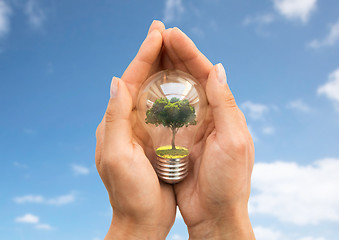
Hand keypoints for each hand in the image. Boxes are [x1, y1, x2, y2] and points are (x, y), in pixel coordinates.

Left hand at [95, 21, 175, 239]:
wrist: (141, 220)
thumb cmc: (129, 193)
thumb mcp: (117, 157)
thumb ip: (115, 119)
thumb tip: (117, 80)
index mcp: (116, 121)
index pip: (130, 79)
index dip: (144, 55)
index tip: (158, 33)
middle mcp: (127, 120)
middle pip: (141, 80)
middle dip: (153, 54)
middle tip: (165, 31)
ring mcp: (142, 129)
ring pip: (154, 91)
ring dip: (163, 69)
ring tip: (175, 49)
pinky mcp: (156, 139)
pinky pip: (165, 108)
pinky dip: (173, 92)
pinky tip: (184, 83)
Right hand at [161, 28, 255, 238]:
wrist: (215, 213)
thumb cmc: (229, 181)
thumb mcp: (233, 141)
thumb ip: (226, 104)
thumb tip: (218, 68)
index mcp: (224, 111)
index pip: (206, 73)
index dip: (189, 52)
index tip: (171, 34)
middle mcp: (209, 115)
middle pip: (190, 77)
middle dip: (174, 55)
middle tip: (156, 36)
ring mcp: (193, 126)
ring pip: (177, 91)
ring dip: (164, 72)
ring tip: (149, 53)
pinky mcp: (179, 140)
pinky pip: (166, 113)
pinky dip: (157, 98)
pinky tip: (145, 89)